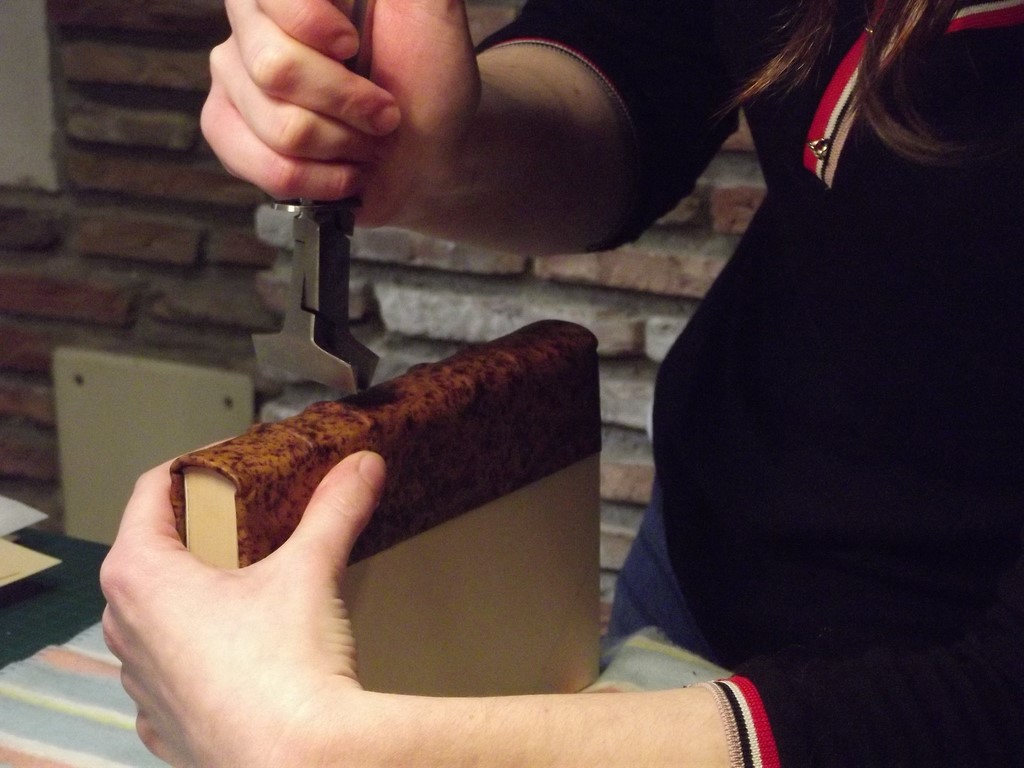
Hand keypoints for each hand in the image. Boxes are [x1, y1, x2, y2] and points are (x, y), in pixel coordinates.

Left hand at [100, 451, 386, 766]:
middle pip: (151, 552)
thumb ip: (334, 509)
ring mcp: (141, 684)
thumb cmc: (283, 668)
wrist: (298, 761)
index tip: (234, 462)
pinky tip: (244, 648)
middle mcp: (125, 630)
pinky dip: (200, 647)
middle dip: (200, 529)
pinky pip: (170, 670)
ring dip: (195, 590)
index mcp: (141, 577)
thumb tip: (362, 467)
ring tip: (250, 582)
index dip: (195, 466)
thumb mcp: (309, 569)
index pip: (152, 492)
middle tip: (251, 517)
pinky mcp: (165, 726)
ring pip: (156, 614)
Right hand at [201, 0, 479, 225]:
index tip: (353, 45)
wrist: (433, 154)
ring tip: (366, 142)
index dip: (309, 23)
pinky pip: (259, 163)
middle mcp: (254, 24)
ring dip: (342, 144)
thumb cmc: (431, 83)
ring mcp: (235, 80)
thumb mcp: (434, 12)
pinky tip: (342, 169)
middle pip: (273, 68)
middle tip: (383, 112)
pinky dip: (319, 178)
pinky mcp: (229, 131)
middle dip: (347, 102)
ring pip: (279, 126)